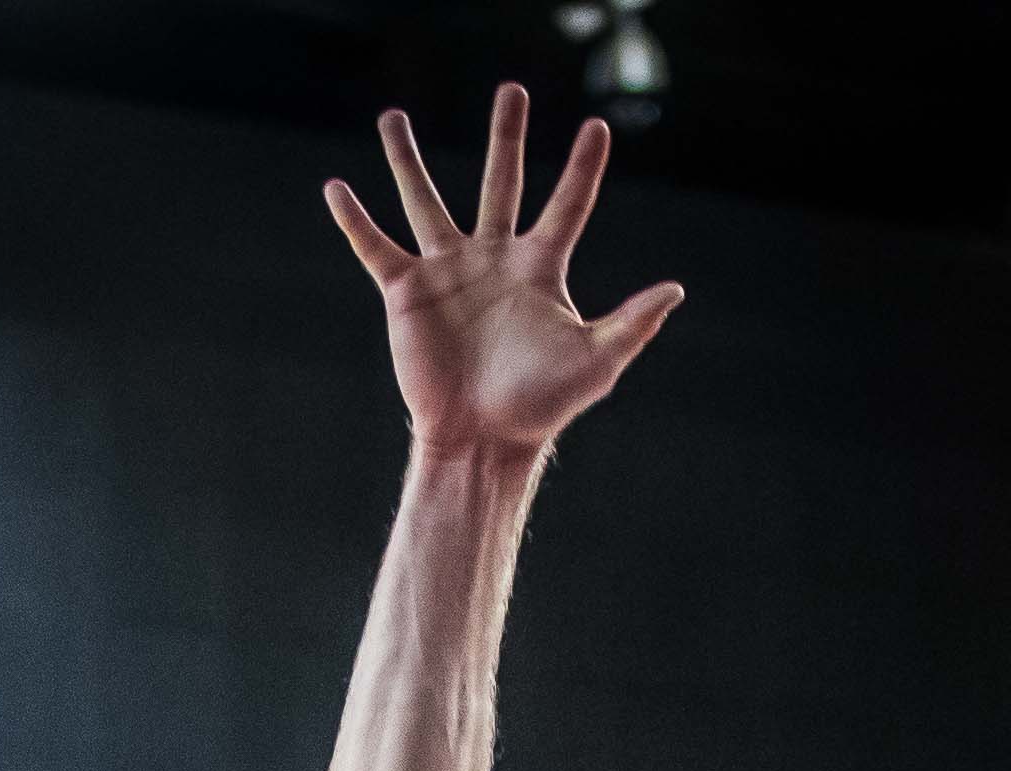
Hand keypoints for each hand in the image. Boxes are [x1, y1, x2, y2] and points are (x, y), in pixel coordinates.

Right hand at [329, 85, 681, 455]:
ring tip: (393, 117)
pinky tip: (336, 189)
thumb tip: (675, 290)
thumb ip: (632, 323)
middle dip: (506, 137)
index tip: (596, 128)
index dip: (583, 168)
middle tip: (511, 91)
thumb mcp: (596, 362)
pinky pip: (376, 247)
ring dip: (408, 160)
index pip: (567, 205)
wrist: (481, 439)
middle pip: (501, 181)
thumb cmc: (540, 407)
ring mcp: (446, 272)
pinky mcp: (406, 294)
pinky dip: (354, 220)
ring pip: (425, 200)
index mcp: (539, 268)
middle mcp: (492, 259)